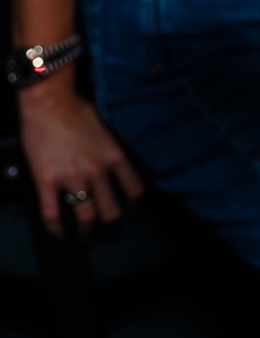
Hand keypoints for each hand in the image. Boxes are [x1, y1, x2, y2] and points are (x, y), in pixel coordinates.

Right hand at [18, 77, 145, 234]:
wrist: (48, 102)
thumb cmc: (76, 109)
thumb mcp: (106, 129)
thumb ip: (112, 150)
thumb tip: (115, 165)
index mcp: (114, 155)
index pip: (135, 190)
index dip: (134, 207)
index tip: (130, 213)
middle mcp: (97, 170)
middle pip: (111, 211)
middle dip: (109, 226)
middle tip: (105, 231)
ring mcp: (72, 177)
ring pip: (86, 218)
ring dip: (87, 231)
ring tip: (84, 235)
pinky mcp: (47, 181)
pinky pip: (52, 215)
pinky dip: (56, 230)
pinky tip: (59, 234)